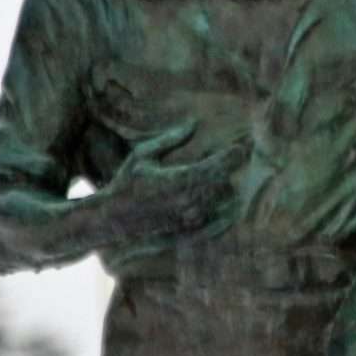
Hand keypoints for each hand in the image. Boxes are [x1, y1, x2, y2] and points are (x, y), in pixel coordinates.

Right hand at [107, 122, 248, 239]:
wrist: (113, 220)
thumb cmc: (125, 183)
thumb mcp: (143, 156)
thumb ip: (170, 140)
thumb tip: (192, 123)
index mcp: (180, 179)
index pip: (219, 166)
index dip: (234, 155)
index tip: (241, 147)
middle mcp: (189, 201)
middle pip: (227, 183)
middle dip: (232, 171)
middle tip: (238, 160)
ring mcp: (191, 219)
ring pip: (226, 202)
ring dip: (229, 189)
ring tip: (228, 179)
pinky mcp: (190, 232)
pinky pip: (220, 221)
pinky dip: (227, 209)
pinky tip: (228, 201)